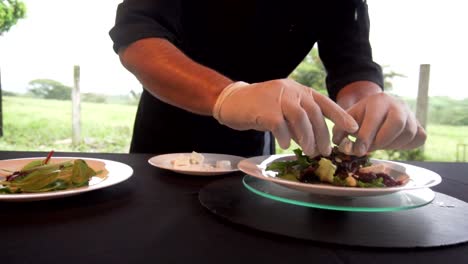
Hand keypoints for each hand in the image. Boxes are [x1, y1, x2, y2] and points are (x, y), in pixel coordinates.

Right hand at [213, 79, 358, 155]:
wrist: (232, 101)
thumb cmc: (259, 107)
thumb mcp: (282, 108)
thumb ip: (298, 119)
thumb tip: (314, 139)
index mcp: (297, 90)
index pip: (323, 102)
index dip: (340, 115)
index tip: (353, 129)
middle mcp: (290, 91)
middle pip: (314, 112)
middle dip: (322, 134)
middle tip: (325, 151)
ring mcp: (277, 98)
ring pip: (300, 118)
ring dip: (307, 137)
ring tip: (309, 151)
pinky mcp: (264, 109)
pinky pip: (281, 126)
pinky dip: (286, 137)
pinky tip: (286, 145)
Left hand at [332, 92, 426, 155]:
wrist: (377, 109)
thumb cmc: (361, 116)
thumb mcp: (348, 119)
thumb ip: (340, 130)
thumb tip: (341, 144)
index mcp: (378, 100)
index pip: (375, 119)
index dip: (366, 137)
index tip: (358, 151)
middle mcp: (398, 105)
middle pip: (397, 124)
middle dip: (381, 141)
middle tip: (369, 149)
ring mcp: (411, 115)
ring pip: (409, 133)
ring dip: (391, 145)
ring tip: (378, 144)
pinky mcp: (419, 126)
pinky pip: (418, 139)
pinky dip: (406, 146)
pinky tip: (391, 144)